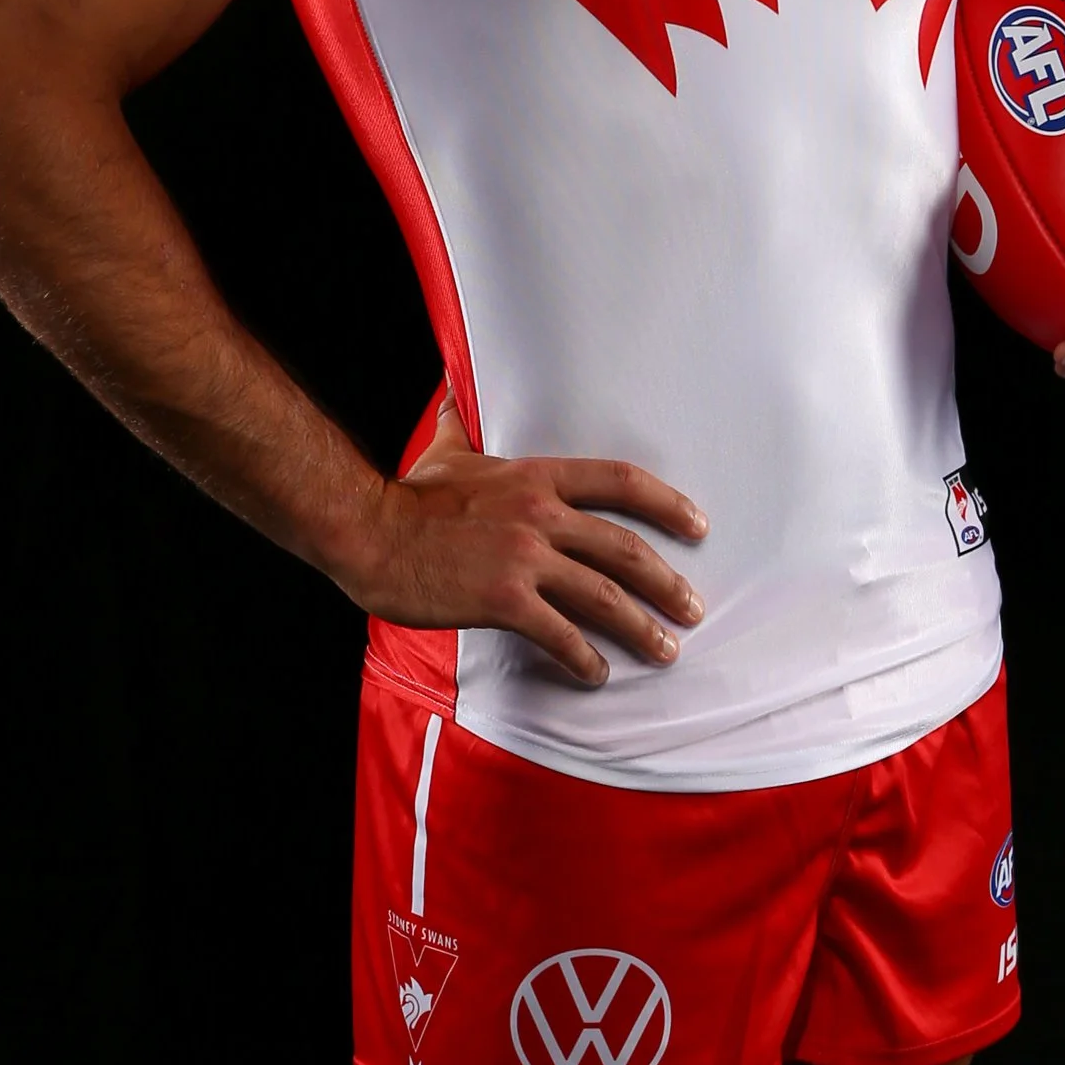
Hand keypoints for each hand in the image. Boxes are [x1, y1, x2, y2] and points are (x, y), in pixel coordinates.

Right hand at [334, 396, 706, 687]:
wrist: (367, 530)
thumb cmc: (407, 496)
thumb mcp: (448, 448)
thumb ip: (464, 420)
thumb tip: (456, 390)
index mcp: (537, 477)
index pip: (620, 482)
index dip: (668, 504)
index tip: (698, 525)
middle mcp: (541, 515)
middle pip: (625, 549)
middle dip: (668, 584)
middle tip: (692, 610)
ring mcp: (524, 558)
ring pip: (604, 597)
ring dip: (642, 628)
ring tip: (665, 650)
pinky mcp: (504, 600)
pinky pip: (561, 635)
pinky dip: (586, 659)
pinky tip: (596, 674)